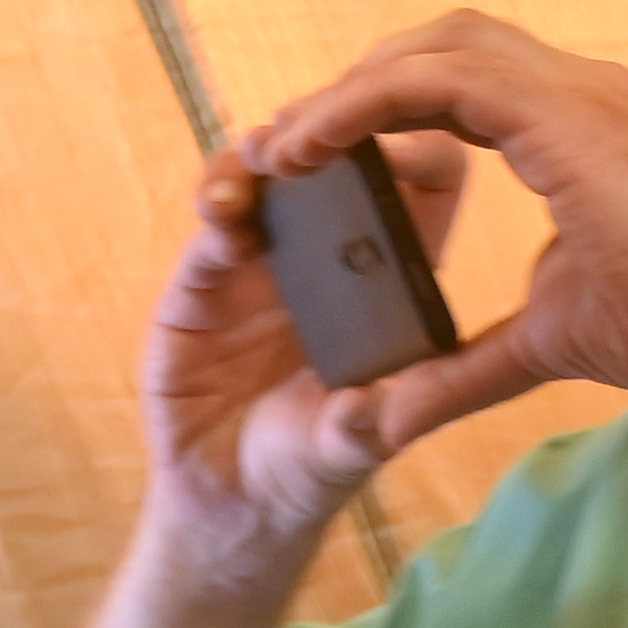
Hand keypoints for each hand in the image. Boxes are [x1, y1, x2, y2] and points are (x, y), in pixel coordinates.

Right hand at [126, 130, 486, 591]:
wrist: (232, 504)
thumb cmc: (312, 467)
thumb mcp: (353, 447)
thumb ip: (365, 424)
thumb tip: (380, 403)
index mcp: (392, 272)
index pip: (423, 178)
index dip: (417, 150)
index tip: (399, 149)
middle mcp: (330, 252)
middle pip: (341, 151)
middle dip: (331, 123)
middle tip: (317, 130)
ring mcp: (263, 259)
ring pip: (270, 171)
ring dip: (267, 153)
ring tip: (265, 158)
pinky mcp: (203, 281)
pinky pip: (214, 225)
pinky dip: (220, 209)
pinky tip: (225, 219)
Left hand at [245, 11, 627, 427]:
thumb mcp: (550, 341)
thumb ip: (473, 361)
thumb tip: (403, 403)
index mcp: (577, 127)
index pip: (460, 83)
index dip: (382, 107)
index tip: (313, 160)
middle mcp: (578, 92)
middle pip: (439, 44)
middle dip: (352, 86)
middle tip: (281, 148)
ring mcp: (579, 96)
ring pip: (434, 48)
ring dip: (344, 91)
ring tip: (279, 149)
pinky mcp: (572, 119)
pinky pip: (442, 82)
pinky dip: (368, 104)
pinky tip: (314, 150)